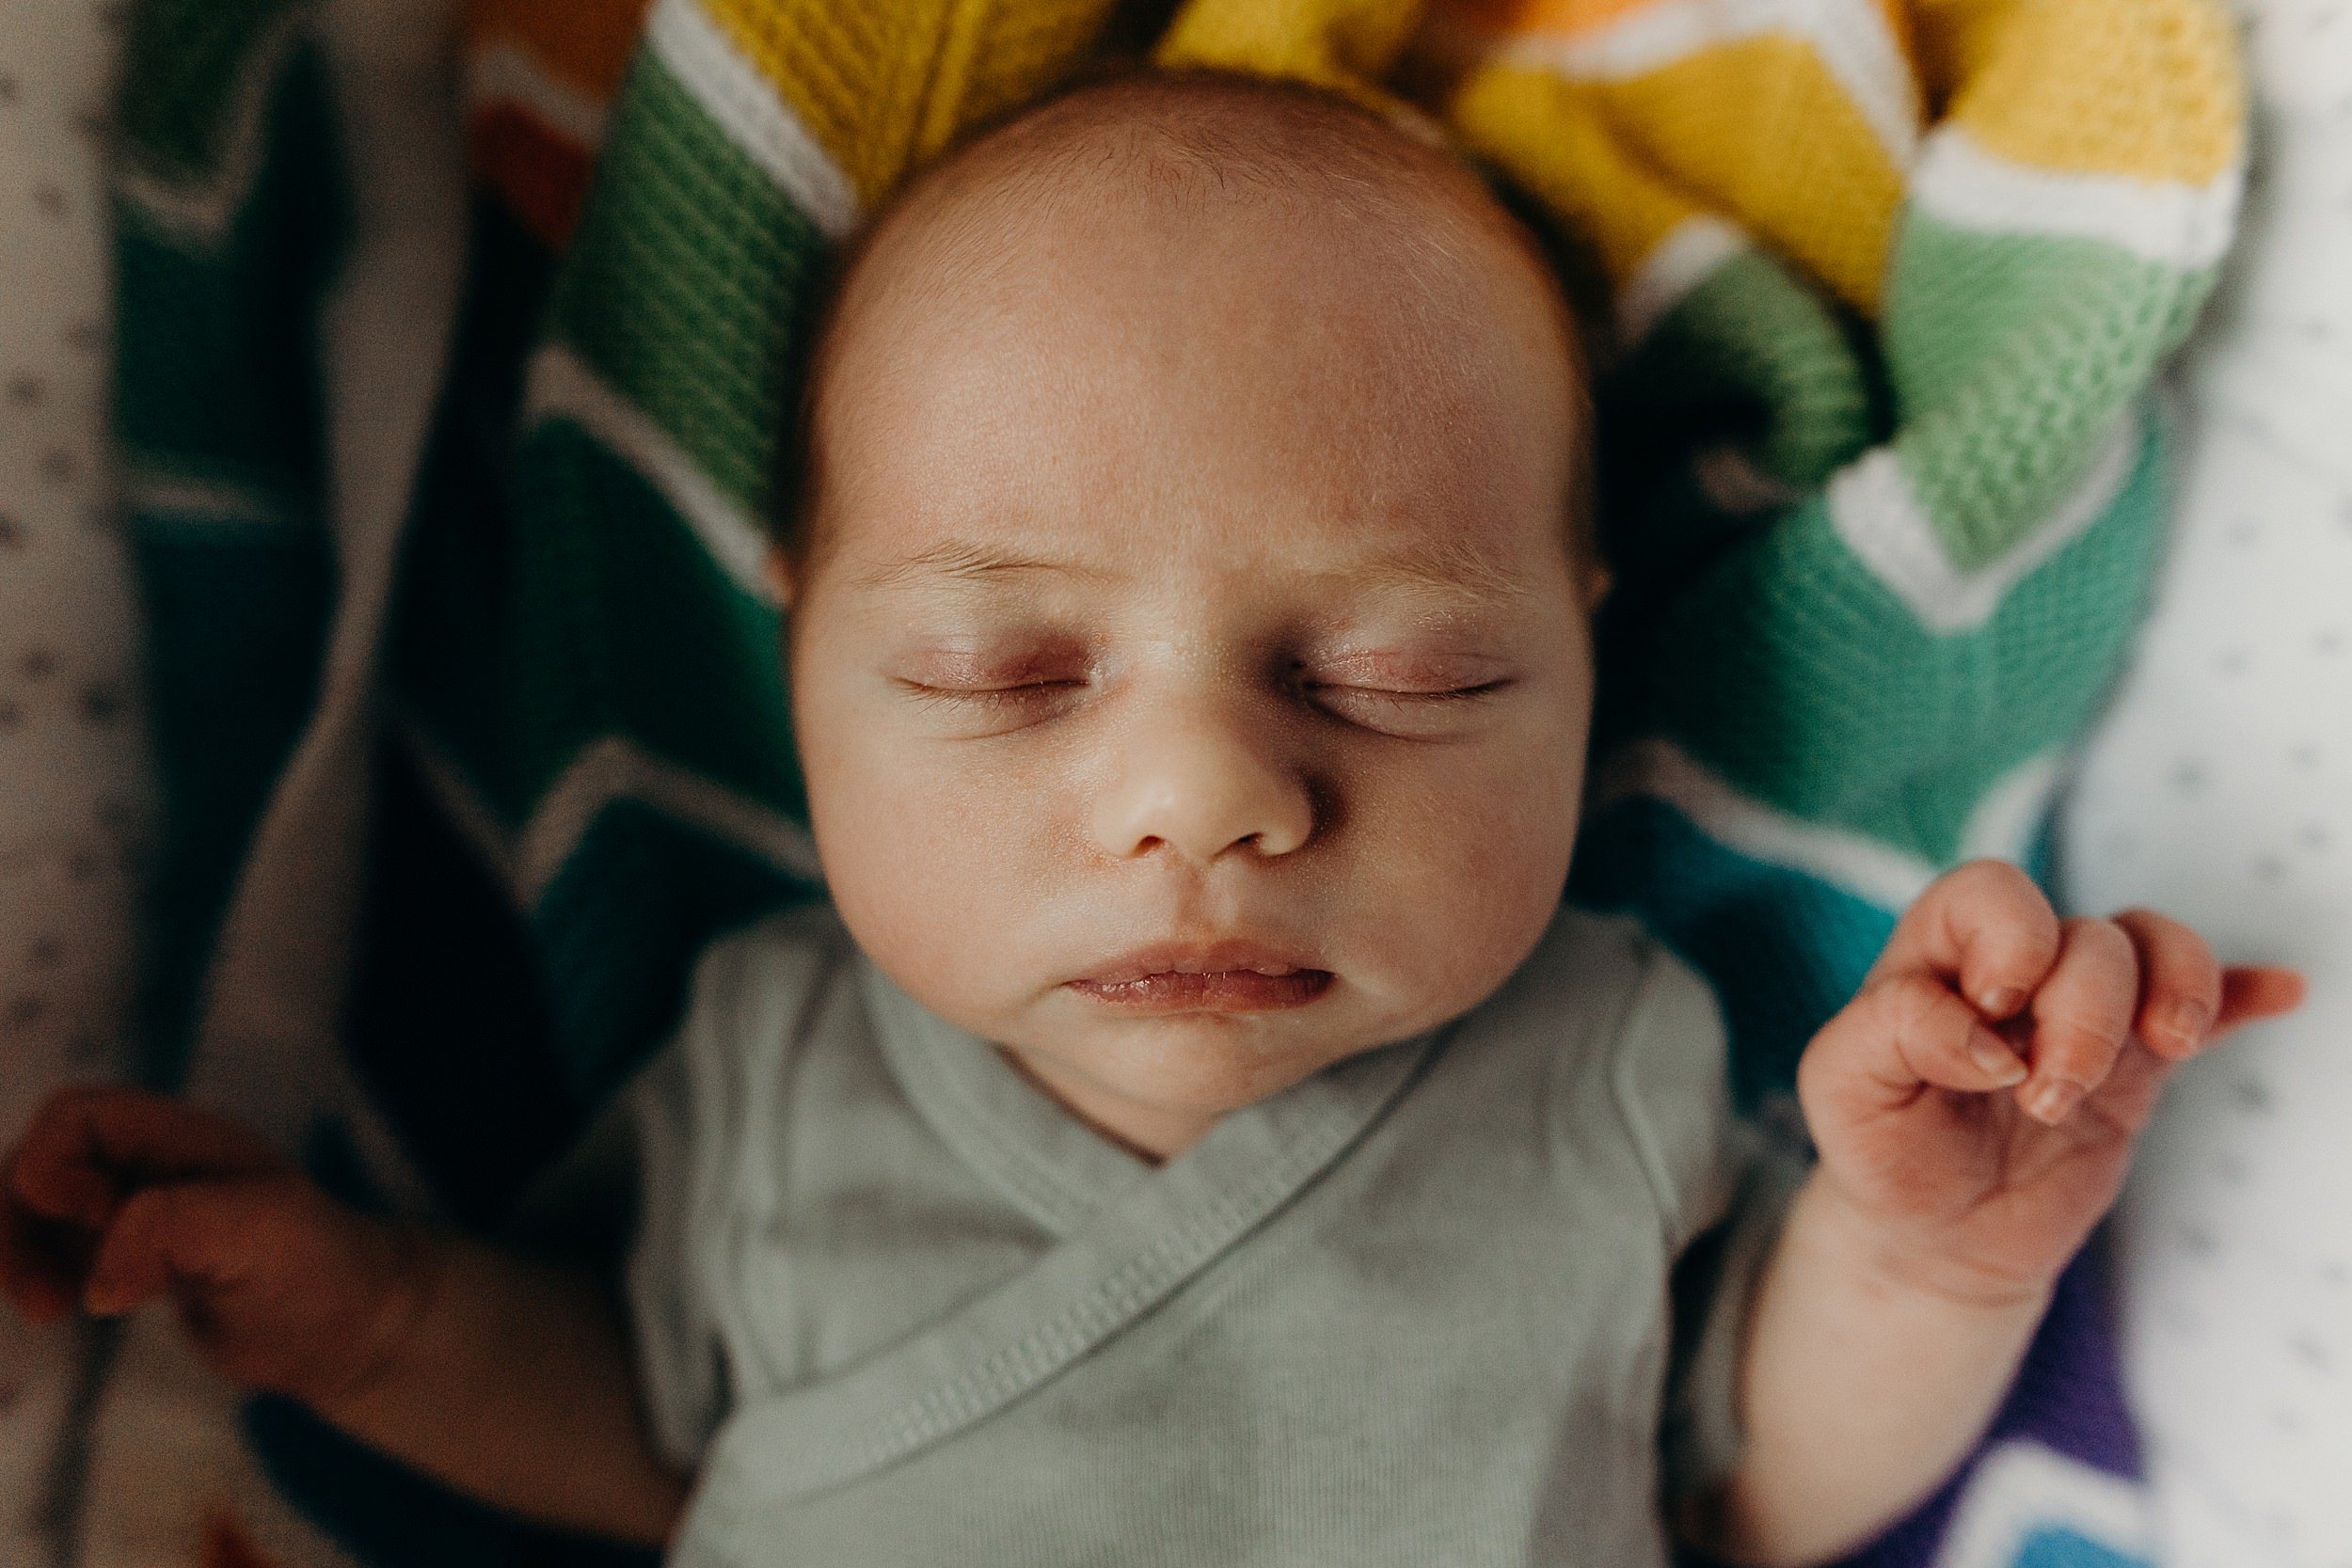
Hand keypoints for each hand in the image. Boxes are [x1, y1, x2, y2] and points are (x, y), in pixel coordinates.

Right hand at [0, 1086, 433, 1412]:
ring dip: (20, 1253)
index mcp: (178, 1138)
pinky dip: (39, 1273)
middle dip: (16, 1221)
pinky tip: (65, 1308)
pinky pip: (54, 1249)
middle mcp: (149, 1166)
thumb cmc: (317, 1264)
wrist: (348, 1327)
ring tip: (52, 1309)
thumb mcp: (257, 1230)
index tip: (85, 1223)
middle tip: (41, 1299)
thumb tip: (95, 1282)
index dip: (51, 1165)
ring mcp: (135, 1213)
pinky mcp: (130, 1262)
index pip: (73, 1116)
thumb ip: (169, 1230)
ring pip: (35, 1209)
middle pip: (36, 1161)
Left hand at [1796, 861, 2302, 1305]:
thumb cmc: (1880, 1146)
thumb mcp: (1841, 1088)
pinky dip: (2239, 993)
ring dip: (2162, 1004)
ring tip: (2144, 1062)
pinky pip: (2203, 1007)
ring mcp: (2083, 1015)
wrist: (1934, 1237)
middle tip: (2041, 1099)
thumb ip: (1894, 1031)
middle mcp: (2017, 969)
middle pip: (2084, 936)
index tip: (1991, 1024)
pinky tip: (2277, 992)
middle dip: (2080, 1016)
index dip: (2008, 942)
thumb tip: (1989, 1035)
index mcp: (1938, 954)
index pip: (1990, 891)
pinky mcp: (2137, 1068)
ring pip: (2150, 954)